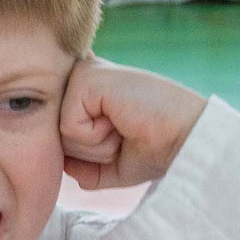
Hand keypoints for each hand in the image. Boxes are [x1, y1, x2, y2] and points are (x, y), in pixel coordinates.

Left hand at [60, 56, 208, 190]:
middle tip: (124, 133)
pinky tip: (120, 120)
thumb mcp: (112, 164)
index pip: (59, 131)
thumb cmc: (156, 148)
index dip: (89, 150)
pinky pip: (68, 128)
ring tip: (124, 125)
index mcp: (88, 90)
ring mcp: (82, 74)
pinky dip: (96, 138)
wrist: (184, 140)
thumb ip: (82, 165)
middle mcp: (82, 76)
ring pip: (60, 133)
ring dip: (95, 145)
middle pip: (55, 135)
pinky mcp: (85, 78)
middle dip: (90, 151)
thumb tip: (59, 163)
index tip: (123, 137)